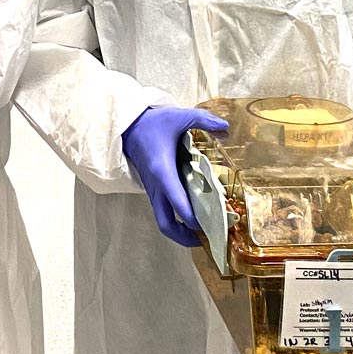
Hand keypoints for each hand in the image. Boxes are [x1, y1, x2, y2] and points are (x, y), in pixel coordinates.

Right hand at [121, 106, 227, 246]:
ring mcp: (153, 190)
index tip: (214, 224)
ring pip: (164, 221)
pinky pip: (164, 211)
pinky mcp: (153, 189)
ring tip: (204, 230)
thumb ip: (203, 120)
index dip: (194, 219)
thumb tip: (225, 126)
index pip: (177, 204)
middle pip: (166, 224)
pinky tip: (195, 212)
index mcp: (162, 172)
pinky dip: (178, 218)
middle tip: (209, 237)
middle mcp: (156, 187)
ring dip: (182, 231)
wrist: (127, 125)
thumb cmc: (151, 123)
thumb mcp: (177, 116)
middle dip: (186, 237)